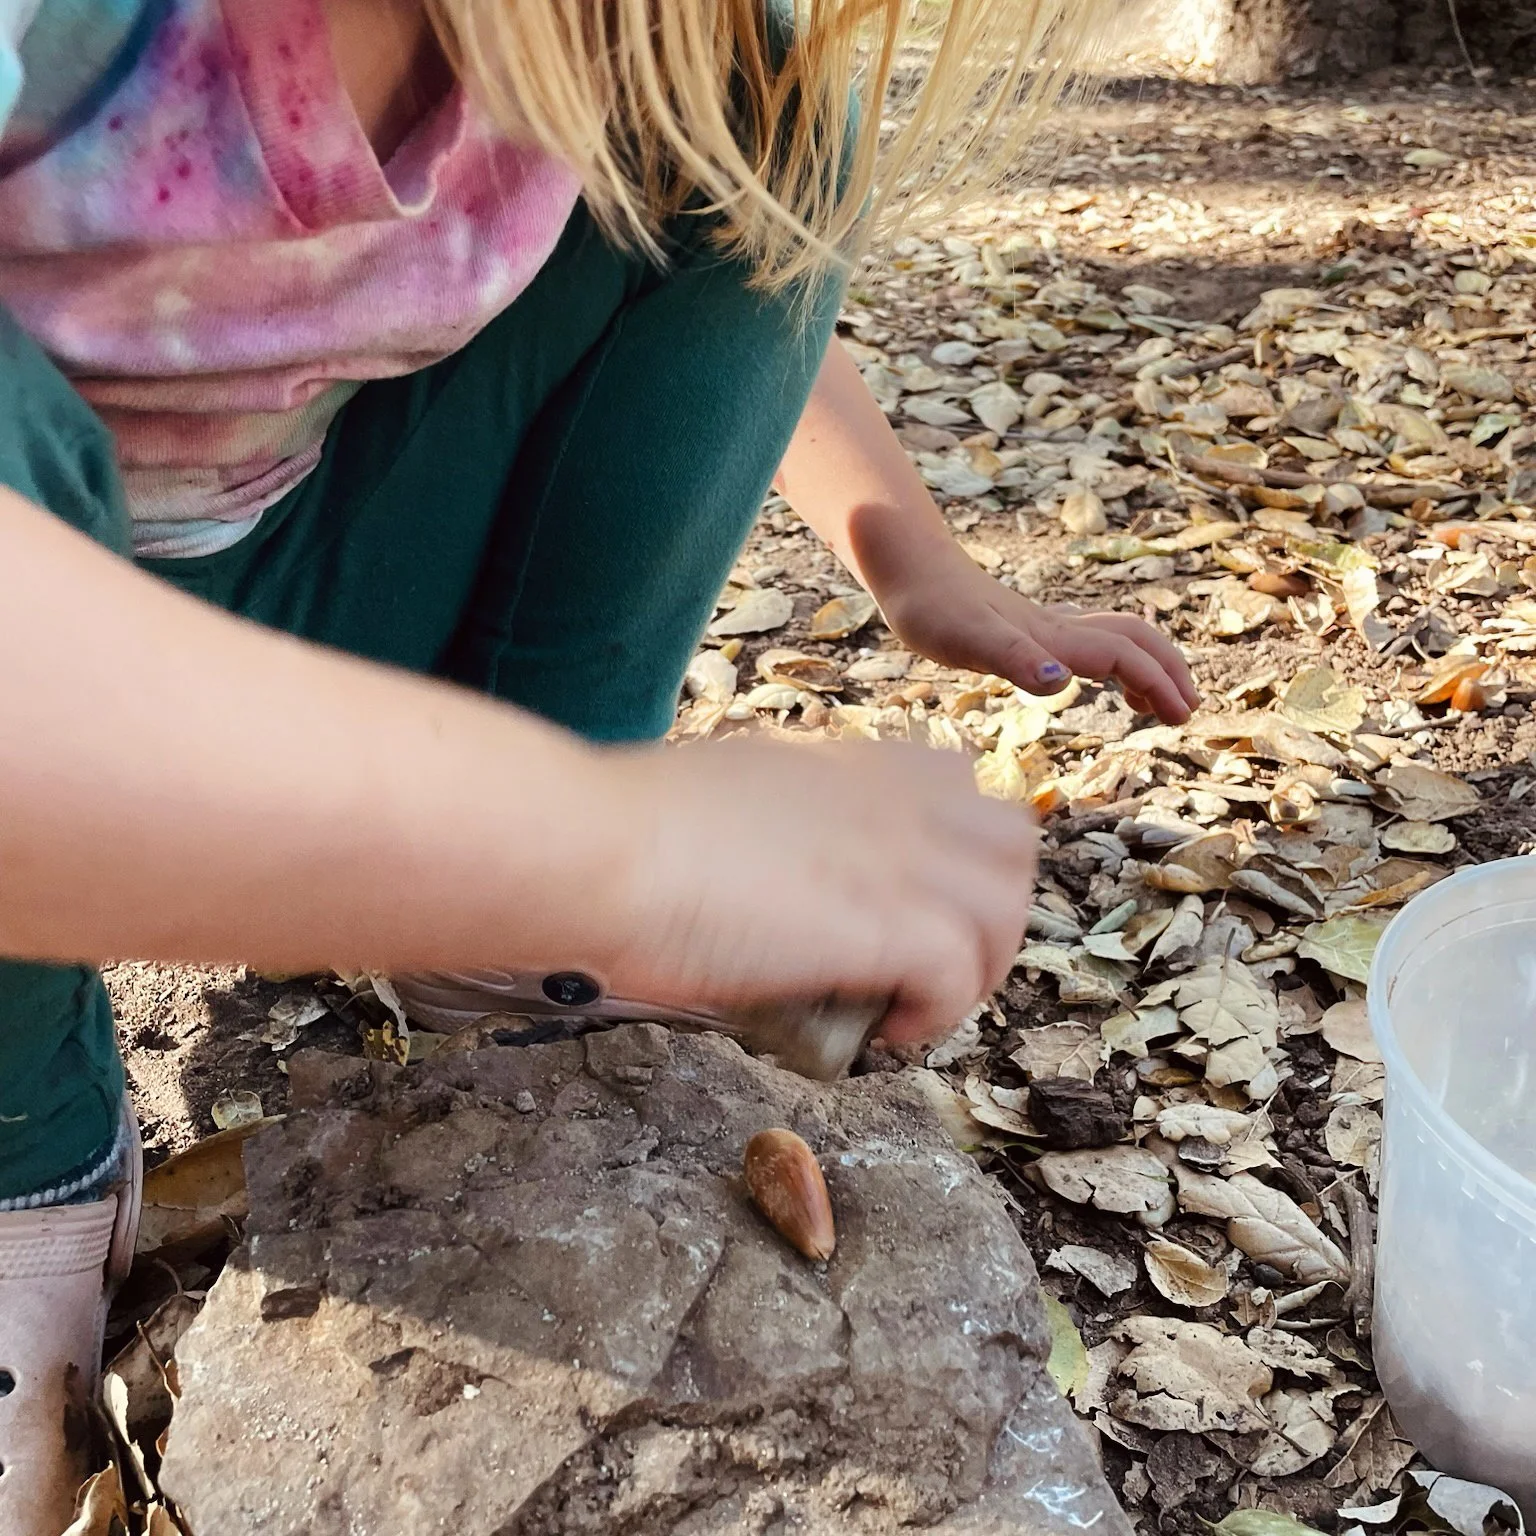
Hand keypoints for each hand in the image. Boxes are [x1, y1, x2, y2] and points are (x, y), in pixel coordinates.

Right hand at [592, 736, 1037, 1045]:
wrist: (598, 848)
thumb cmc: (621, 829)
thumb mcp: (723, 795)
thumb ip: (773, 818)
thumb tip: (763, 864)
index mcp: (847, 766)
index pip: (963, 784)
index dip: (961, 851)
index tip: (919, 901)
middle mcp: (888, 800)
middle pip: (1013, 841)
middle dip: (993, 910)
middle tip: (933, 965)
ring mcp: (895, 856)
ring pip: (1007, 907)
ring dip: (975, 967)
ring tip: (913, 1006)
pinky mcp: (886, 923)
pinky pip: (960, 972)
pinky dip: (937, 1012)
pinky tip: (887, 1031)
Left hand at [871, 540, 1199, 723]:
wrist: (908, 570)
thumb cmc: (933, 609)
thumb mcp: (968, 642)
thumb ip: (1014, 661)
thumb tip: (1060, 683)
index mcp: (1053, 637)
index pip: (1124, 655)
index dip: (1157, 682)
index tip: (1180, 716)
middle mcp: (1057, 629)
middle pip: (1134, 638)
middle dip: (1167, 670)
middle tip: (1186, 710)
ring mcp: (1043, 625)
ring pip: (1114, 637)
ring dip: (1144, 665)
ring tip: (1155, 702)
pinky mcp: (1025, 628)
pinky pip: (1086, 641)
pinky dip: (1109, 660)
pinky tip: (1096, 676)